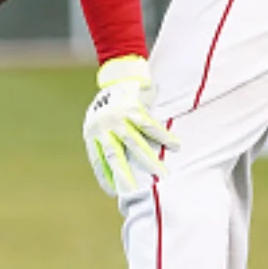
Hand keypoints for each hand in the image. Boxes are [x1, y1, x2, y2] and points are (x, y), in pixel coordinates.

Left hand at [83, 56, 178, 197]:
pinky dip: (163, 136)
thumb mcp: (98, 122)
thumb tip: (117, 169)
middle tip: (136, 193)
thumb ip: (105, 142)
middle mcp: (103, 126)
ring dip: (149, 160)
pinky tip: (175, 146)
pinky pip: (150, 125)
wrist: (117, 74)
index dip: (105, 178)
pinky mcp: (133, 107)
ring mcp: (118, 117)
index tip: (114, 193)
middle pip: (114, 156)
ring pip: (135, 143)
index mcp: (92, 132)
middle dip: (125, 176)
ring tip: (162, 174)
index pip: (98, 161)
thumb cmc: (110, 104)